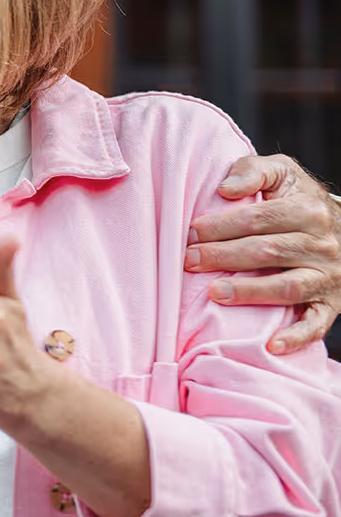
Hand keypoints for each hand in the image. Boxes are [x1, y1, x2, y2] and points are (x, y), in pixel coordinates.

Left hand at [186, 154, 340, 353]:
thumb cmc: (296, 198)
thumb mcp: (281, 173)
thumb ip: (253, 171)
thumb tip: (225, 188)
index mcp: (307, 210)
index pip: (257, 219)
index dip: (220, 226)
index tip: (189, 233)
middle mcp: (321, 244)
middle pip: (266, 252)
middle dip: (223, 257)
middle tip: (189, 261)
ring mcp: (328, 276)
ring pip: (287, 286)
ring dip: (250, 292)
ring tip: (215, 293)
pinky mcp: (331, 303)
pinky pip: (317, 323)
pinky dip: (296, 336)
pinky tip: (272, 345)